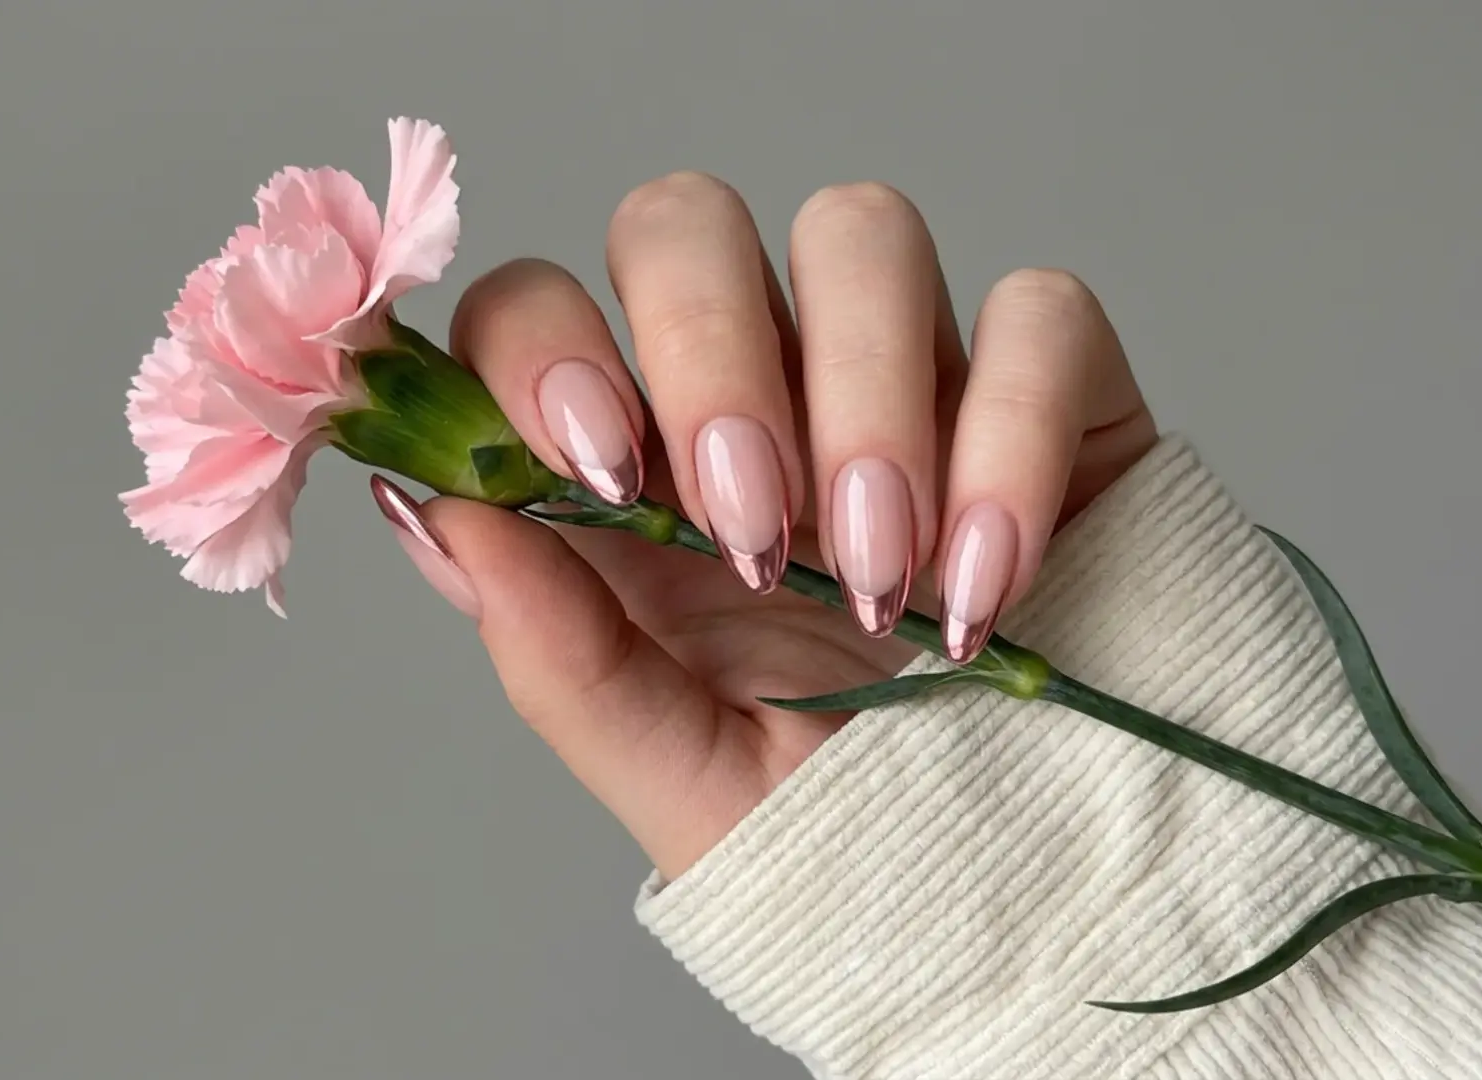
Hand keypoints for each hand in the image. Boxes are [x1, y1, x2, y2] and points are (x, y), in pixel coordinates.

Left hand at [374, 173, 1156, 877]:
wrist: (1016, 884)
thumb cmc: (835, 820)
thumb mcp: (669, 764)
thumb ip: (551, 646)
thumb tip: (432, 509)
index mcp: (633, 474)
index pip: (536, 308)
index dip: (544, 345)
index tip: (598, 464)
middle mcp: (756, 393)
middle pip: (685, 221)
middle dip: (707, 356)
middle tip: (750, 527)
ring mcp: (902, 373)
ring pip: (858, 232)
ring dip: (863, 399)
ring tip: (881, 576)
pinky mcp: (1049, 389)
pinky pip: (1040, 314)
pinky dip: (1014, 434)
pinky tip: (990, 578)